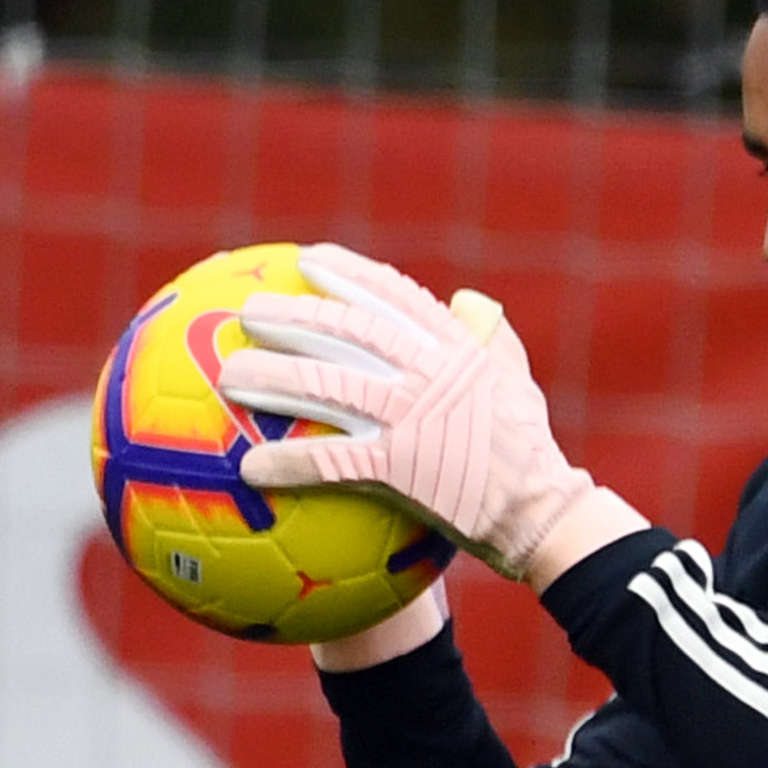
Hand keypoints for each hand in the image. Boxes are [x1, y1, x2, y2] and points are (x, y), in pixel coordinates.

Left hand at [216, 243, 636, 583]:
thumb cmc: (529, 449)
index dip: (349, 273)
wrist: (538, 508)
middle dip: (291, 316)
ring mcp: (413, 418)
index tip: (309, 260)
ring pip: (326, 387)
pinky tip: (248, 469)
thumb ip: (490, 336)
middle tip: (248, 312)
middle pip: (345, 333)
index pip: (394, 295)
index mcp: (456, 347)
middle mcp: (429, 373)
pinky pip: (329, 461)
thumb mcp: (517, 378)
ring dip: (271, 381)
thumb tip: (466, 301)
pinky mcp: (401, 467)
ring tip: (228, 377)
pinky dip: (287, 464)